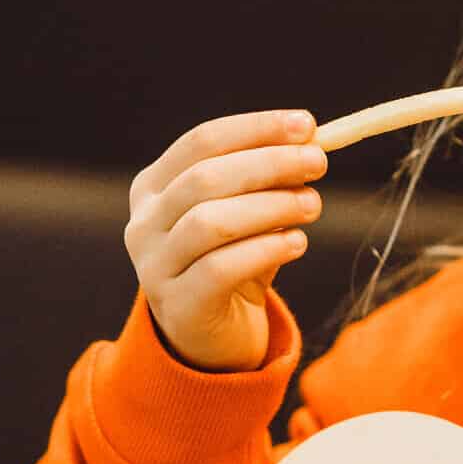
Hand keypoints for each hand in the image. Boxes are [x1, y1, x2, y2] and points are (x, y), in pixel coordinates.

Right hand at [125, 110, 326, 371]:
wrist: (212, 337)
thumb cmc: (233, 260)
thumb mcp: (247, 213)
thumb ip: (269, 179)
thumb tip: (310, 141)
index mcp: (154, 186)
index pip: (202, 141)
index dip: (256, 129)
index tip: (306, 125)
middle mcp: (144, 222)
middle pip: (205, 178)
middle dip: (269, 164)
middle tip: (318, 163)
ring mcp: (154, 266)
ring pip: (210, 222)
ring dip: (271, 206)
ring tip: (313, 205)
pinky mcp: (179, 305)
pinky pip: (221, 269)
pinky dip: (265, 250)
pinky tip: (297, 243)